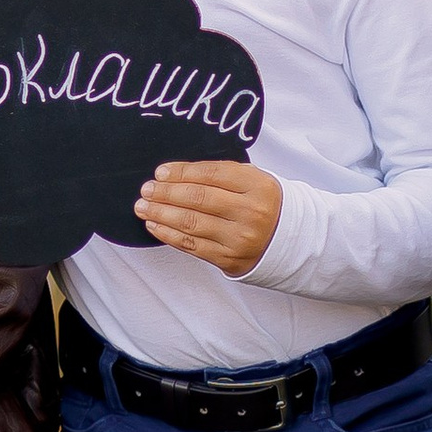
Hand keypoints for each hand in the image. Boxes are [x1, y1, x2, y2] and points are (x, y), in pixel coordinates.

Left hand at [135, 160, 283, 276]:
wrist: (288, 239)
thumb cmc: (261, 204)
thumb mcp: (252, 181)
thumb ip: (220, 174)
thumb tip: (174, 174)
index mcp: (258, 186)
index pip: (211, 174)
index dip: (181, 172)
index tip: (161, 172)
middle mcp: (250, 212)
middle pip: (198, 198)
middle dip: (166, 193)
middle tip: (147, 189)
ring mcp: (239, 238)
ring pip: (191, 223)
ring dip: (161, 214)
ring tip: (143, 207)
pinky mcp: (228, 259)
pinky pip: (192, 245)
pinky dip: (168, 234)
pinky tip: (154, 225)